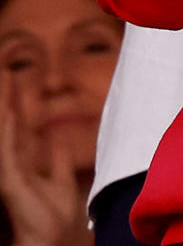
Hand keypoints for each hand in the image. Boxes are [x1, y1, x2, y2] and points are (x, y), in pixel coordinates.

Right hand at [0, 70, 85, 245]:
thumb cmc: (56, 218)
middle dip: (6, 98)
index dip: (14, 102)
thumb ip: (57, 159)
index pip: (16, 126)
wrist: (54, 241)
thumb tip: (54, 135)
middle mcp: (14, 166)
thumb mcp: (60, 181)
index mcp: (24, 163)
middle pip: (8, 125)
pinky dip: (7, 131)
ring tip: (3, 78)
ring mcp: (11, 173)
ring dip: (4, 107)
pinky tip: (7, 112)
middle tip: (4, 70)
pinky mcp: (12, 183)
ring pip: (5, 133)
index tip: (13, 76)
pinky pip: (8, 153)